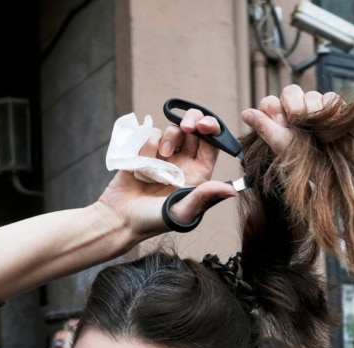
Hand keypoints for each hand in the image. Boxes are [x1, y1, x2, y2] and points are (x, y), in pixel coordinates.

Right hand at [97, 108, 236, 237]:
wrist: (120, 219)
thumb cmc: (154, 221)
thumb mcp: (182, 211)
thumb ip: (204, 197)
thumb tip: (232, 191)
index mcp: (198, 174)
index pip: (212, 145)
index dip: (212, 130)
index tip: (203, 126)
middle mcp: (184, 162)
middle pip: (195, 129)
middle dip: (193, 121)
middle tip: (187, 126)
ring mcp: (164, 155)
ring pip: (173, 130)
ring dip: (168, 139)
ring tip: (160, 157)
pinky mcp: (145, 151)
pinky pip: (151, 134)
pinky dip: (147, 144)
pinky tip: (142, 162)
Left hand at [240, 84, 339, 155]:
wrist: (334, 172)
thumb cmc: (306, 162)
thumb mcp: (282, 146)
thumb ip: (264, 127)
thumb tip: (245, 113)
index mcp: (281, 120)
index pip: (271, 102)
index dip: (274, 108)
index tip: (280, 123)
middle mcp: (298, 112)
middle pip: (291, 91)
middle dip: (293, 105)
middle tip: (297, 121)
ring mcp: (316, 109)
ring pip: (311, 94)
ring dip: (312, 109)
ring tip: (317, 129)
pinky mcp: (335, 109)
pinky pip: (331, 97)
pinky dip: (329, 108)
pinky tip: (329, 123)